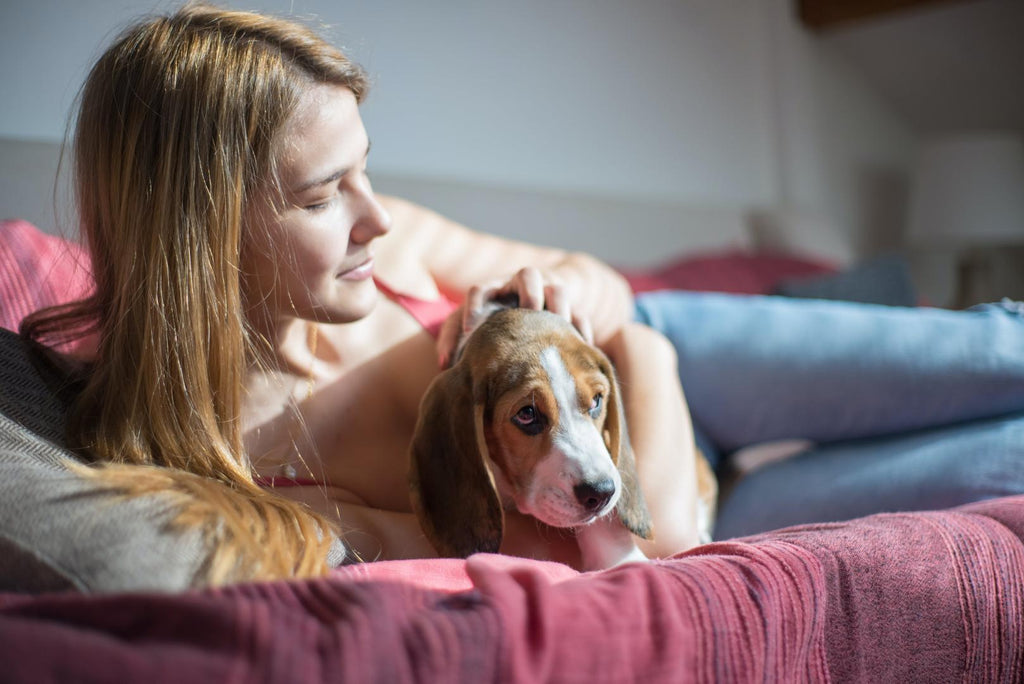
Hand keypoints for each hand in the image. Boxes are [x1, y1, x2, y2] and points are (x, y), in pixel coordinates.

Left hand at [436, 266, 594, 367]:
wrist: (532, 314)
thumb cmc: (494, 325)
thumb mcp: (473, 329)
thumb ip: (454, 342)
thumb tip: (444, 365)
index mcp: (494, 291)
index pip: (480, 289)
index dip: (473, 306)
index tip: (471, 330)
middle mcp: (522, 287)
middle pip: (527, 274)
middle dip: (529, 291)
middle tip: (531, 310)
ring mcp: (549, 295)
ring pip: (559, 288)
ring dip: (560, 306)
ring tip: (560, 329)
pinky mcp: (571, 309)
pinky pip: (581, 313)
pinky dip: (581, 328)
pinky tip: (583, 347)